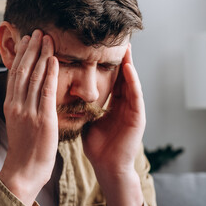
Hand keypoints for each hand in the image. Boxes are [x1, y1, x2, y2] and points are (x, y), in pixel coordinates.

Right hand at [0, 30, 58, 205]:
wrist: (24, 171)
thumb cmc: (24, 149)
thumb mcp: (18, 123)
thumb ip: (22, 105)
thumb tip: (27, 92)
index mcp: (10, 105)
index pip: (15, 74)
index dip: (21, 55)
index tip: (27, 40)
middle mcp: (17, 104)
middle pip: (23, 70)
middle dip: (31, 49)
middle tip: (37, 32)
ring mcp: (29, 111)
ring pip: (34, 76)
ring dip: (41, 54)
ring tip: (46, 38)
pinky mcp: (43, 119)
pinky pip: (46, 91)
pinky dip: (49, 73)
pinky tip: (53, 59)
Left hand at [82, 44, 144, 173]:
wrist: (107, 166)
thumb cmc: (97, 146)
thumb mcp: (88, 120)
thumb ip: (83, 106)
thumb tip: (67, 94)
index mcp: (112, 105)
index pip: (110, 80)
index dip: (105, 64)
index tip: (99, 47)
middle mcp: (123, 104)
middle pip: (122, 77)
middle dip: (119, 59)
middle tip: (117, 39)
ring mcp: (132, 110)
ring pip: (131, 82)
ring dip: (129, 64)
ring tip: (126, 46)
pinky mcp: (138, 117)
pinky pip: (135, 96)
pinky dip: (133, 81)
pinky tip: (128, 68)